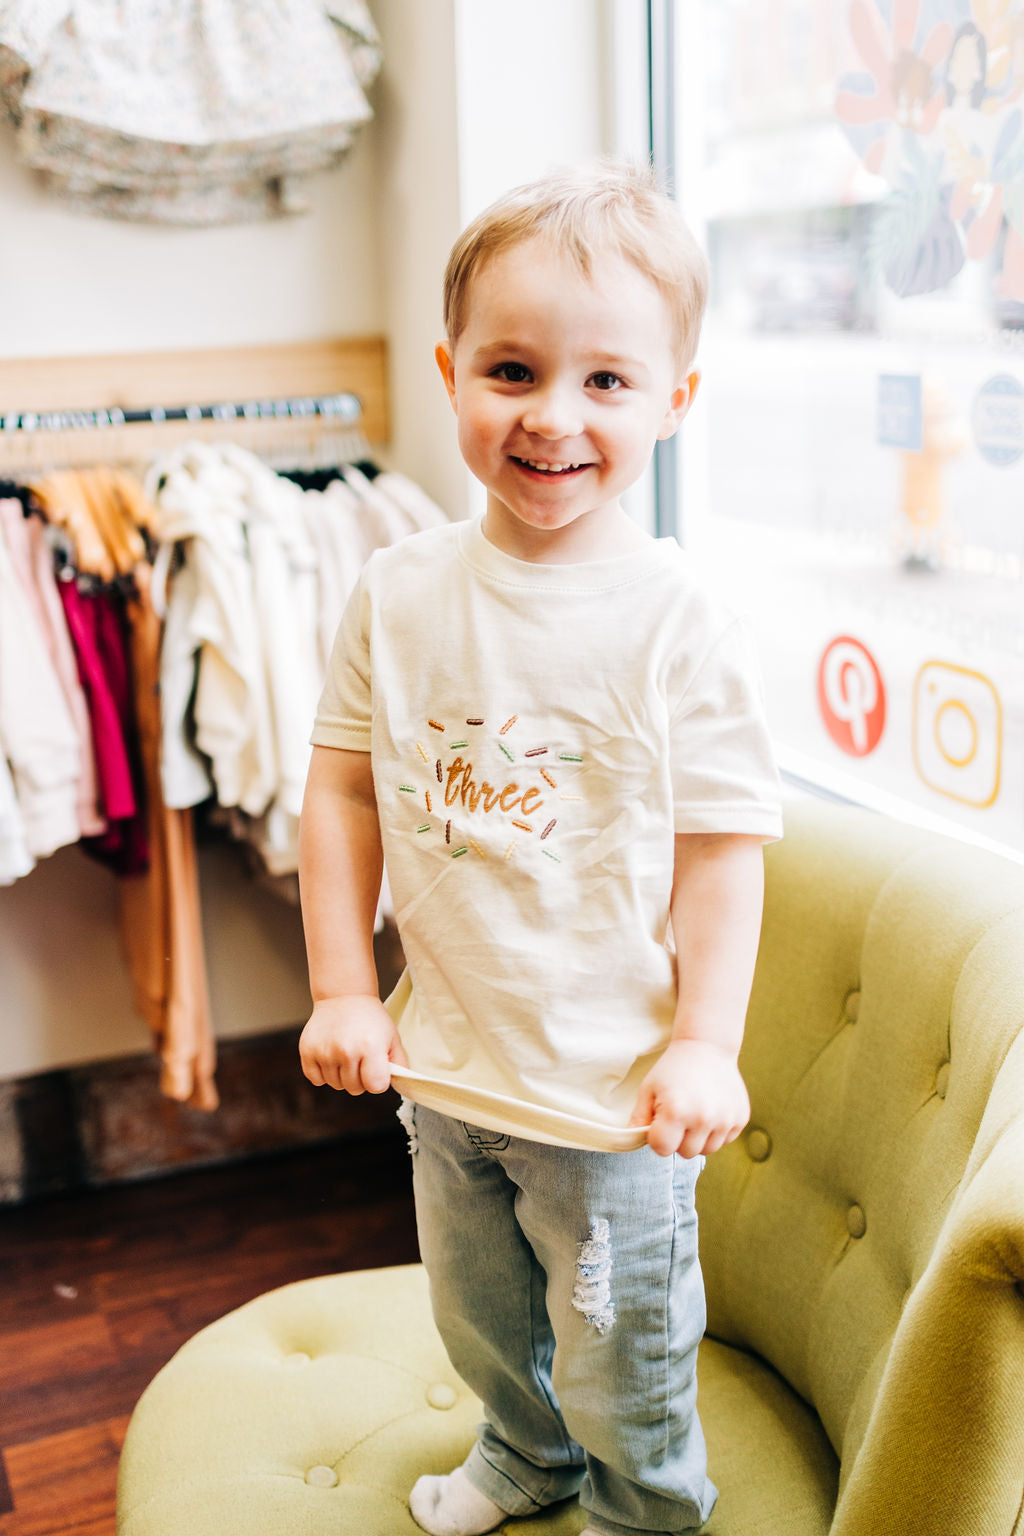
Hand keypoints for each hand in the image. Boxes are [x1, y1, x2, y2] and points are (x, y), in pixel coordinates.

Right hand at [299, 994, 408, 1094]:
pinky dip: (324, 1074)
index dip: (378, 1080)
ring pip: (336, 1085)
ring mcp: (324, 1052)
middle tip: (361, 1059)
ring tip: (346, 1054)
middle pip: (355, 1089)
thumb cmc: (370, 1018)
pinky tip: (331, 1057)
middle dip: (360, 1079)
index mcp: (370, 1047)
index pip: (376, 1086)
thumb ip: (399, 1064)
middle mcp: (346, 1051)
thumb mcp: (392, 1037)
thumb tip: (399, 1085)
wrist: (343, 996)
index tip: (376, 1068)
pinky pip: (316, 1080)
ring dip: (342, 1076)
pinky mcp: (307, 1051)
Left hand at [629, 1038, 749, 1158]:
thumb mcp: (649, 1089)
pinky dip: (716, 1131)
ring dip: (699, 1138)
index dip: (658, 1137)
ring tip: (695, 1112)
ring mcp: (725, 1120)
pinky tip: (711, 1109)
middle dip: (679, 1139)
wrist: (707, 1047)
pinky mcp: (741, 1119)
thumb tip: (633, 1140)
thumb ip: (639, 1118)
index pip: (662, 1149)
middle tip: (679, 1115)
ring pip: (707, 1150)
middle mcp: (703, 1119)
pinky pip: (724, 1140)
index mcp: (676, 1112)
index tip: (661, 1120)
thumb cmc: (673, 1068)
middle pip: (686, 1153)